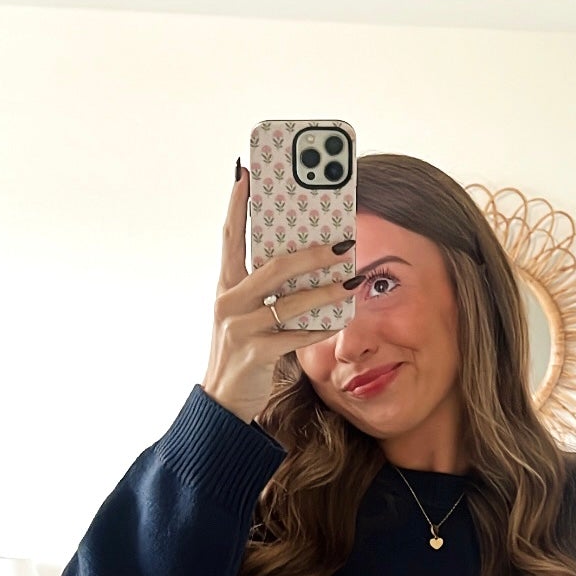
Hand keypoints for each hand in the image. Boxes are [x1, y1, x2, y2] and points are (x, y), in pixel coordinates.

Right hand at [201, 163, 354, 425]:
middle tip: (343, 242)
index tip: (247, 173)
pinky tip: (341, 321)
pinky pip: (295, 336)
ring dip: (326, 290)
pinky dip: (320, 329)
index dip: (238, 204)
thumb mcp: (247, 314)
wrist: (222, 402)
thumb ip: (267, 289)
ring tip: (353, 279)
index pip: (230, 236)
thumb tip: (307, 260)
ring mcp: (239, 327)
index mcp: (226, 285)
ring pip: (290, 301)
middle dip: (311, 253)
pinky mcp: (254, 353)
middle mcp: (229, 301)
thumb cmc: (242, 352)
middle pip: (274, 266)